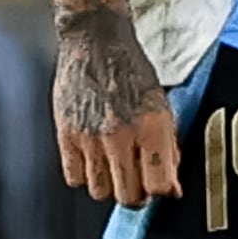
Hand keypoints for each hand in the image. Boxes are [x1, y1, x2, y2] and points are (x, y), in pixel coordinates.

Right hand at [53, 4, 180, 204]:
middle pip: (128, 196)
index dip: (162, 191)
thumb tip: (172, 187)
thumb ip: (168, 148)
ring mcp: (89, 137)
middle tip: (139, 181)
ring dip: (110, 186)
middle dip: (137, 195)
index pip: (158, 185)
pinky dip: (85, 176)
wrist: (95, 42)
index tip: (162, 187)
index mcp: (151, 126)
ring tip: (115, 168)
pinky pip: (74, 178)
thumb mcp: (163, 106)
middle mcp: (120, 135)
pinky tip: (94, 160)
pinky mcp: (65, 135)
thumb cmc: (132, 70)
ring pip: (100, 192)